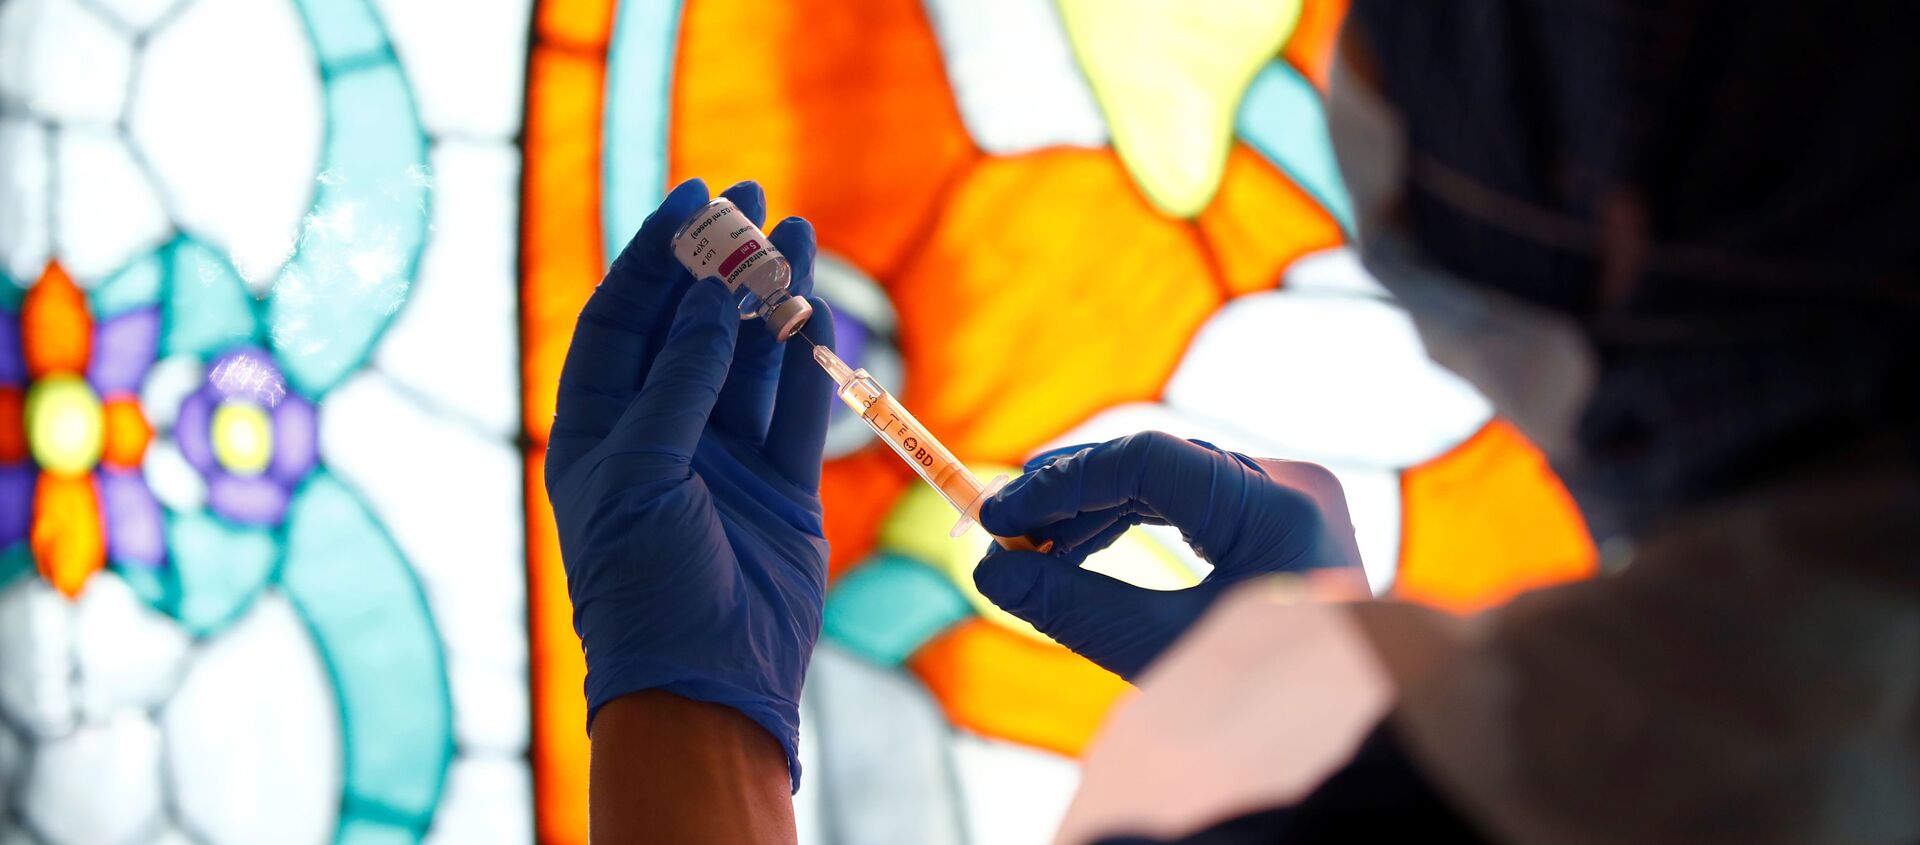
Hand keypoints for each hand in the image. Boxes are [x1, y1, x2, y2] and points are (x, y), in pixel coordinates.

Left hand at [544, 178, 836, 788]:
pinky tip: (817, 310)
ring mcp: (721, 460)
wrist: (707, 683)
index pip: (621, 318)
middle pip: (688, 326)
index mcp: (599, 429)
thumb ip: (677, 382)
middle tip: (751, 195)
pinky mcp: (780, 488)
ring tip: (797, 232)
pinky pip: (795, 409)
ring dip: (769, 298)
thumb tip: (705, 299)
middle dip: (717, 262)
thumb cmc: (645, 583)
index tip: (690, 196)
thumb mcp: (642, 471)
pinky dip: (806, 361)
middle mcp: (659, 434)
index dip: (652, 255)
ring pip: (747, 359)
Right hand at [973, 432, 1365, 679]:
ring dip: (1096, 511)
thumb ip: (1075, 607)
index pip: (1145, 458)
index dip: (1060, 483)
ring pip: (1170, 482)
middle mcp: (1288, 486)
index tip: (994, 515)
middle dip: (1072, 495)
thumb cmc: (1273, 698)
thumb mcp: (1163, 653)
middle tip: (1002, 529)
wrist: (1351, 725)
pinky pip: (1193, 505)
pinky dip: (1135, 525)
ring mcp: (1289, 502)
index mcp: (1274, 505)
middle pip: (1156, 462)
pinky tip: (1080, 552)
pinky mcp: (1282, 524)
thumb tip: (993, 572)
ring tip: (1032, 549)